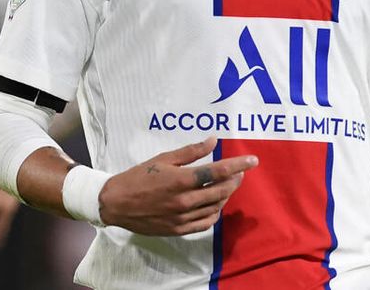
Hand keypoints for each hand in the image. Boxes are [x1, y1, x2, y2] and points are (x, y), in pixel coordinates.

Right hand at [98, 137, 257, 235]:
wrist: (116, 203)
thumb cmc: (138, 177)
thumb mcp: (163, 159)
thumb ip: (191, 151)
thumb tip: (213, 141)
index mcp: (181, 179)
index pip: (218, 171)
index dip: (238, 165)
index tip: (253, 160)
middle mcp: (184, 200)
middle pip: (221, 190)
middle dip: (235, 179)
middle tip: (240, 172)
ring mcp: (182, 217)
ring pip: (216, 207)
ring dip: (226, 195)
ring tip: (228, 184)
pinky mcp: (179, 230)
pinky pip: (206, 223)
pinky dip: (215, 212)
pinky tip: (215, 203)